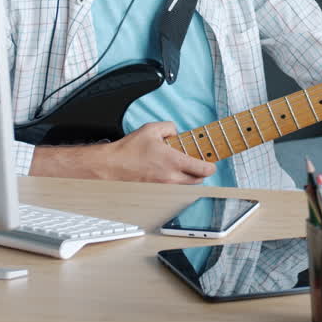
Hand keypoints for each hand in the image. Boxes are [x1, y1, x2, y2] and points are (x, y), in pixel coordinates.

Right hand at [31, 121, 216, 183]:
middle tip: (196, 165)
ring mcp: (164, 188)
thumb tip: (176, 133)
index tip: (211, 163)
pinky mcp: (156, 193)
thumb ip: (169, 128)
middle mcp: (171, 177)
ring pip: (185, 187)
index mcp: (173, 161)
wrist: (110, 167)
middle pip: (197, 181)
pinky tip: (167, 175)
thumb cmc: (128, 150)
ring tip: (180, 169)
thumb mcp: (151, 129)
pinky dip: (174, 185)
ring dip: (187, 179)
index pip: (203, 169)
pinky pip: (172, 190)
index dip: (210, 166)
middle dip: (200, 173)